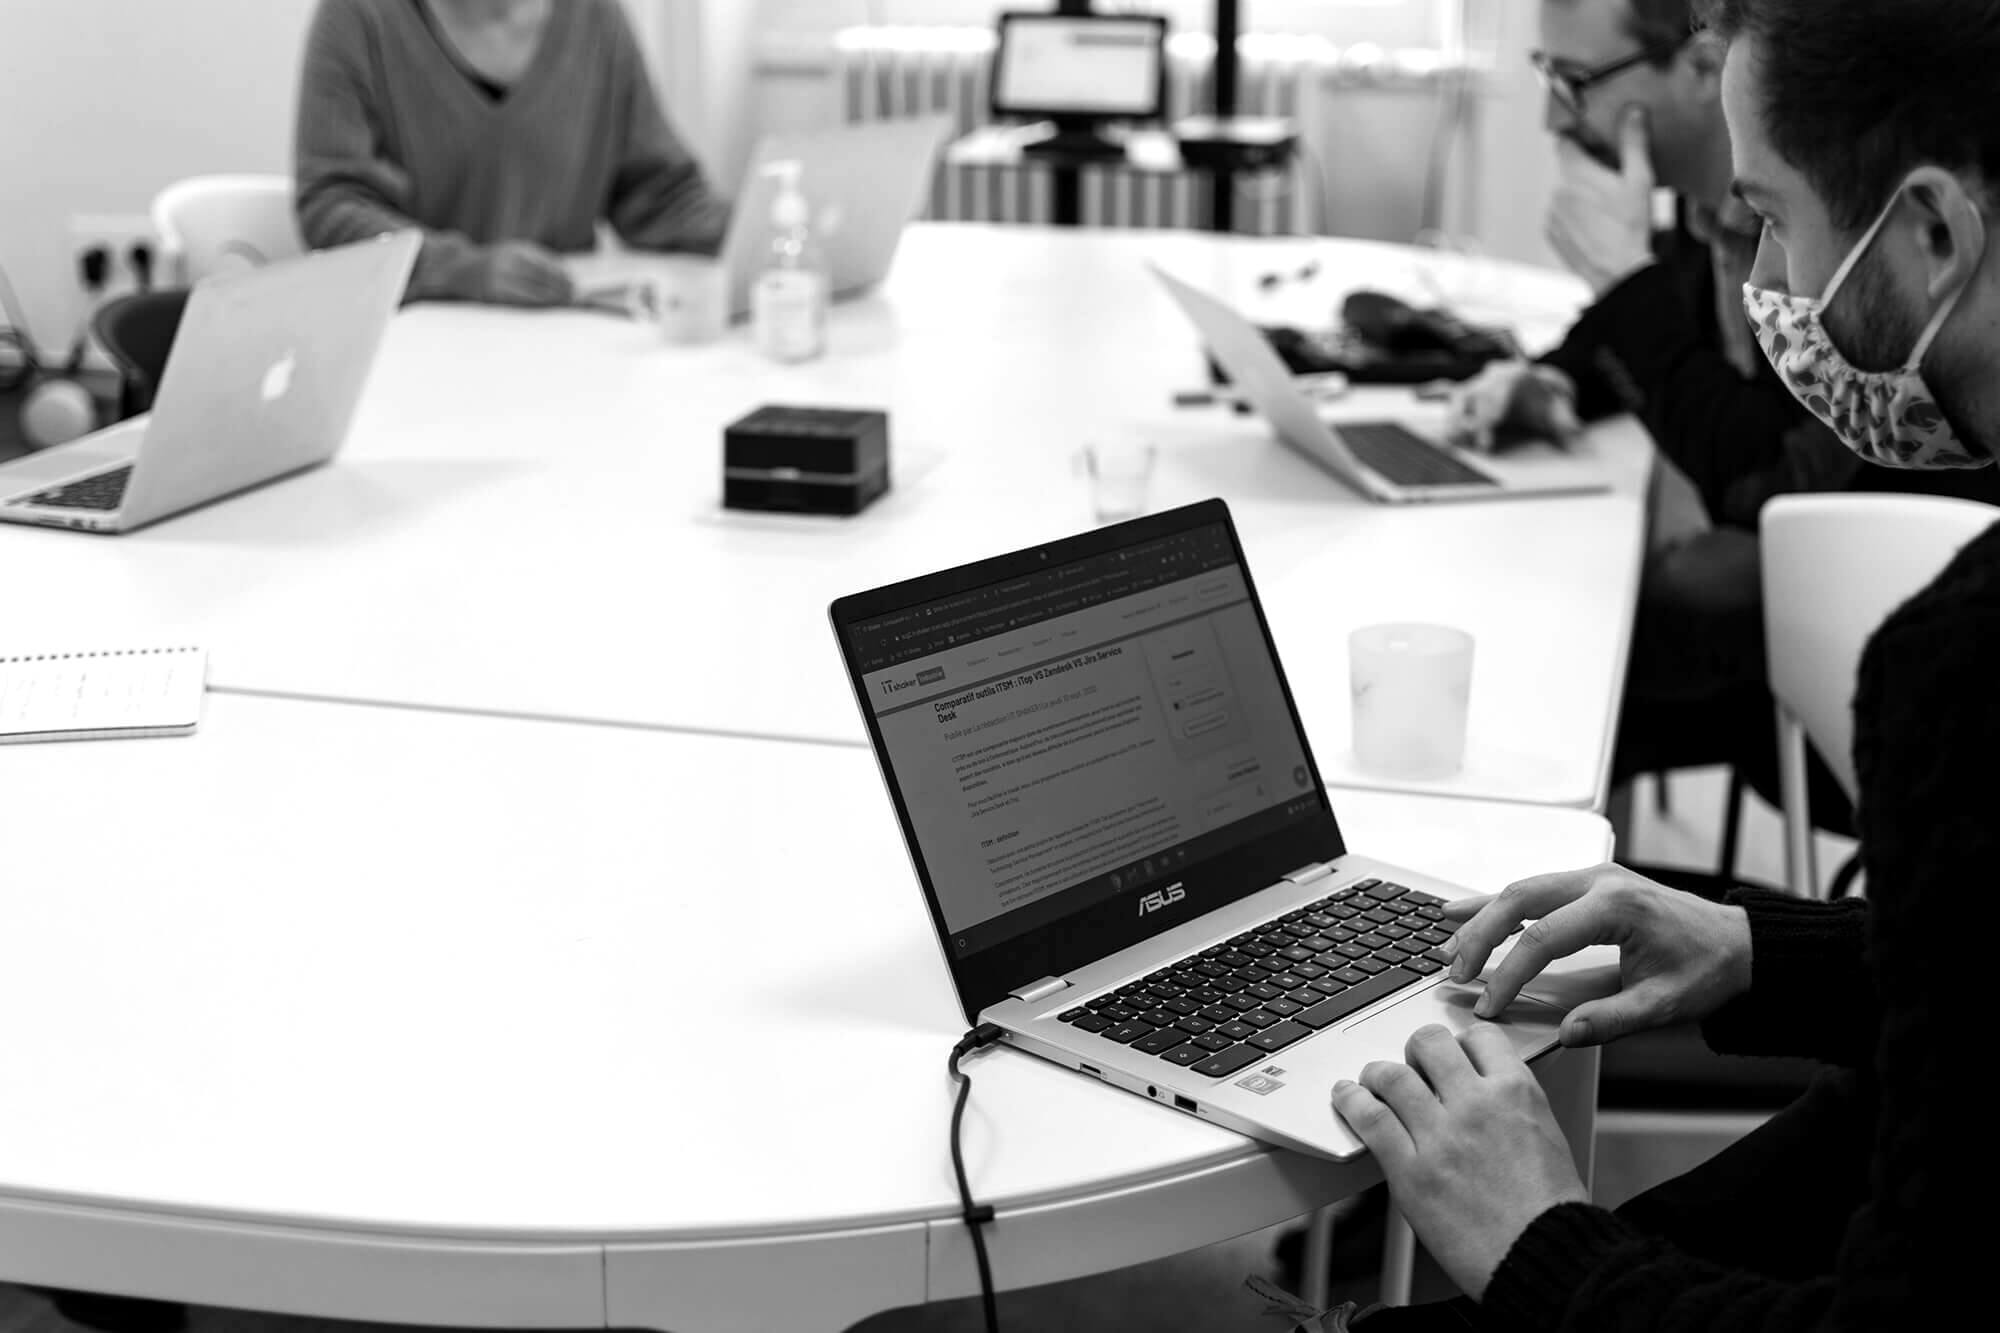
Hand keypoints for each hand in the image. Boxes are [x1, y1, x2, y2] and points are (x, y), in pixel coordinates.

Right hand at [476, 241, 574, 307]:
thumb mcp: (516, 254)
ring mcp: (500, 277)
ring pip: (532, 290)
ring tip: (562, 302)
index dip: (561, 275)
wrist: (461, 268)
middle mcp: (509, 261)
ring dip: (550, 298)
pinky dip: (535, 303)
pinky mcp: (493, 292)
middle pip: (541, 277)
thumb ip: (538, 261)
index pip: (546, 264)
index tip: (573, 283)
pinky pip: (519, 299)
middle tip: (572, 296)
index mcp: (517, 249)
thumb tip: (565, 275)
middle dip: (559, 288)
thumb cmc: (496, 263)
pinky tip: (544, 305)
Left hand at [1332, 1024, 1587, 1299]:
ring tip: (1372, 1080)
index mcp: (1517, 1094)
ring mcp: (1441, 1136)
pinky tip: (1347, 1098)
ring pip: (1392, 1076)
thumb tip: (1484, 1095)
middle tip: (1411, 1063)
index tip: (1451, 1053)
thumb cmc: (1550, 1212)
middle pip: (1430, 1043)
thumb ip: (1512, 1108)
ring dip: (1377, 1073)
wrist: (1543, 1258)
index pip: (1480, 1037)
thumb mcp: (1547, 1138)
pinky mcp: (1410, 1171)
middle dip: (1416, 1049)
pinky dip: (1351, 1102)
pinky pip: (1369, 1119)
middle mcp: (1477, 1105)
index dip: (1460, 1042)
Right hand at [1440, 360, 1582, 451]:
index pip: (1499, 402)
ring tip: (1444, 437)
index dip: (1489, 423)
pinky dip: (1430, 392)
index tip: (1485, 444)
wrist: (1539, 385)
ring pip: (1458, 396)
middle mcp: (1492, 378)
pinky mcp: (1467, 390)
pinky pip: (1446, 389)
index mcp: (1517, 377)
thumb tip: (1578, 434)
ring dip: (1450, 417)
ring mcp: (1477, 383)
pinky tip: (1416, 395)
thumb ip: (1567, 422)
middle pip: (1475, 399)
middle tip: (1463, 444)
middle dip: (1467, 422)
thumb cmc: (1547, 402)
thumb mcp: (1560, 410)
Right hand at [1443, 864, 1753, 1045]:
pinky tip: (1469, 911)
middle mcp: (1599, 883)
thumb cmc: (1709, 968)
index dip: (1509, 975)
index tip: (1489, 1005)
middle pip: (1519, 901)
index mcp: (1615, 907)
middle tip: (1455, 971)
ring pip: (1521, 889)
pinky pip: (1534, 889)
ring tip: (1448, 943)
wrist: (1741, 944)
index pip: (1542, 939)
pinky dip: (1499, 903)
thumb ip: (1612, 1020)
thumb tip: (1567, 1033)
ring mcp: (1593, 878)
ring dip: (1482, 917)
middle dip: (1480, 937)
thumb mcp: (1664, 1004)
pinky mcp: (1590, 885)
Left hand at [1546, 107, 1656, 295]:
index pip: (1564, 142)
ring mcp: (1552, 215)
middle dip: (1587, 169)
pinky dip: (1576, 215)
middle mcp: (1557, 191)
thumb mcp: (1639, 179)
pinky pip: (1562, 215)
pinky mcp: (1552, 234)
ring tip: (1607, 207)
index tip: (1593, 141)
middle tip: (1612, 179)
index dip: (1578, 138)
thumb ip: (1633, 142)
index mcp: (1575, 173)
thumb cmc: (1630, 227)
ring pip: (1565, 193)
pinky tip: (1597, 224)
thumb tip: (1632, 112)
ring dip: (1581, 194)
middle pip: (1568, 169)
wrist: (1619, 272)